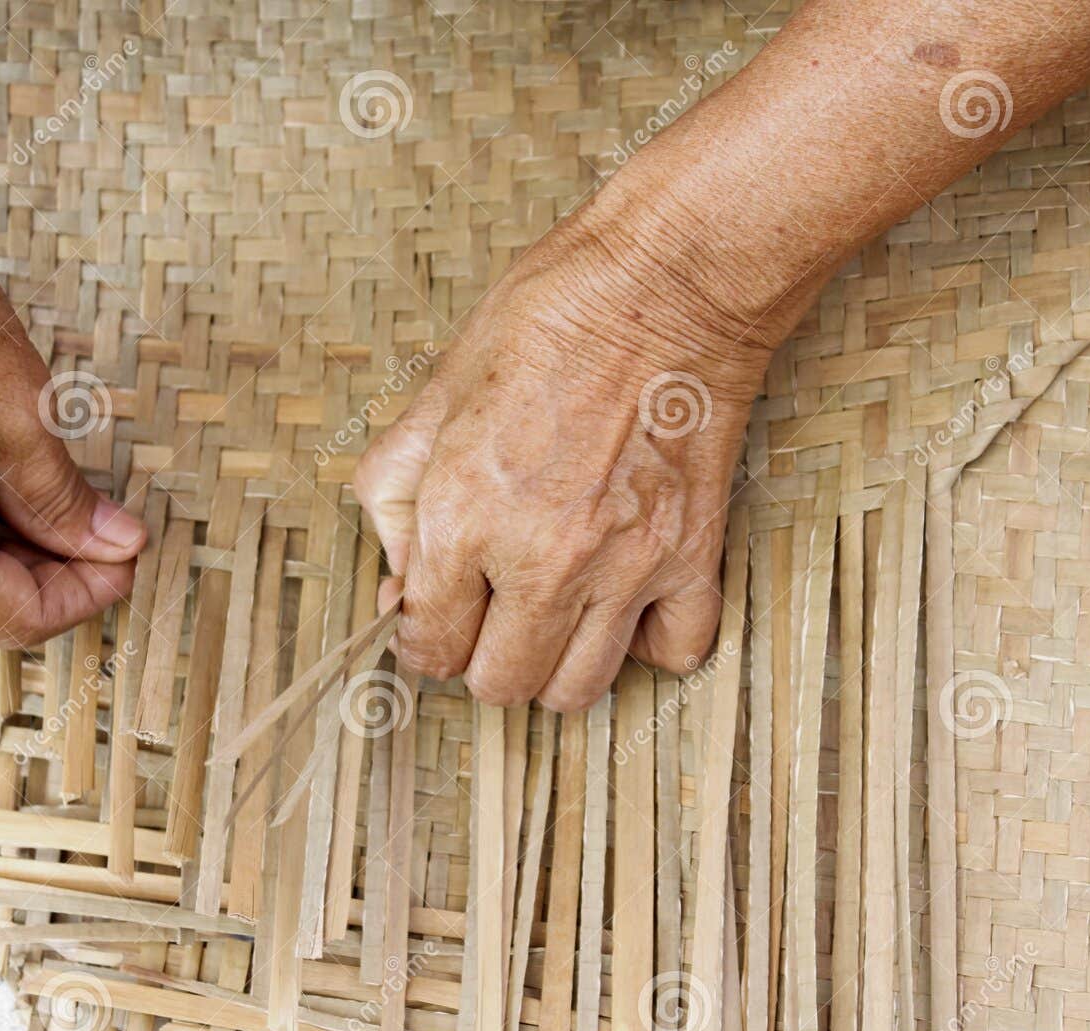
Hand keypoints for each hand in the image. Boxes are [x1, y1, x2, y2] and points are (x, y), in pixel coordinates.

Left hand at [354, 195, 779, 711]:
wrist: (666, 281)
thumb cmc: (549, 318)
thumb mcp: (435, 391)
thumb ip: (396, 494)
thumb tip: (399, 575)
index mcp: (463, 515)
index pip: (429, 645)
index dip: (422, 638)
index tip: (435, 619)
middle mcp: (541, 558)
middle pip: (499, 684)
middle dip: (481, 658)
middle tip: (488, 614)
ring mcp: (624, 567)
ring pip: (576, 691)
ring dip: (555, 665)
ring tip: (553, 616)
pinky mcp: (692, 557)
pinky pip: (672, 655)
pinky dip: (647, 645)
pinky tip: (626, 605)